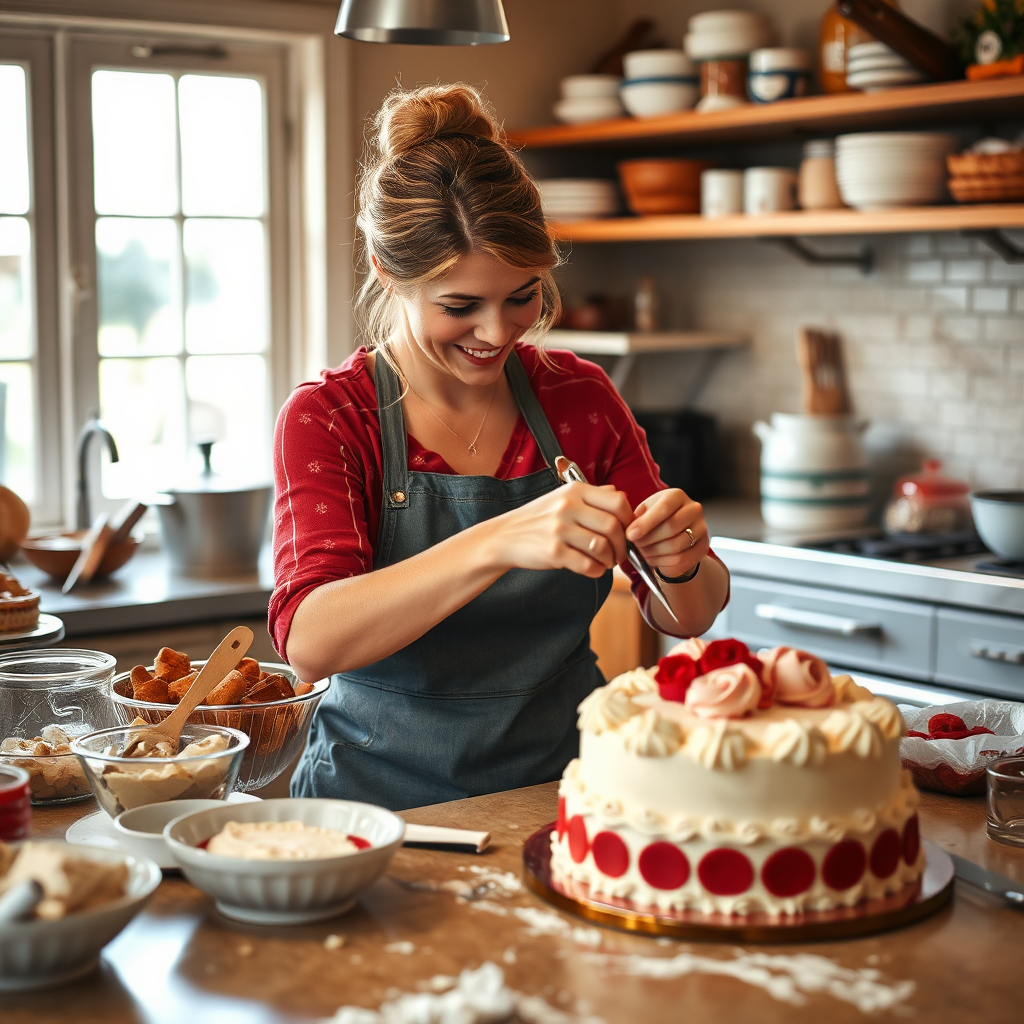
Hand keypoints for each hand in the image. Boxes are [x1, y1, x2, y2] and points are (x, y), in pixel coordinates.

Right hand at [484, 483, 633, 577]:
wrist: (504, 536)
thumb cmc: (538, 519)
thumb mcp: (562, 497)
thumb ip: (592, 496)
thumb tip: (619, 494)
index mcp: (574, 491)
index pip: (618, 502)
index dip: (629, 520)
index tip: (628, 532)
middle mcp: (567, 507)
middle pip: (613, 526)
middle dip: (623, 545)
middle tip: (620, 554)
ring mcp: (559, 530)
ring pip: (602, 547)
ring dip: (610, 560)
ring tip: (606, 562)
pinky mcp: (553, 552)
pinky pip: (587, 565)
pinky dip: (596, 570)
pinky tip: (593, 569)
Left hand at [625, 489, 708, 577]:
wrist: (674, 535)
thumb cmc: (656, 520)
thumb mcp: (645, 512)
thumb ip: (637, 517)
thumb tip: (629, 528)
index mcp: (677, 496)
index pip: (664, 508)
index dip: (645, 523)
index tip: (630, 535)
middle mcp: (693, 509)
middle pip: (671, 527)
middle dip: (648, 539)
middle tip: (635, 545)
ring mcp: (701, 528)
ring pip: (676, 545)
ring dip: (654, 552)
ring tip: (642, 552)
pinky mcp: (702, 547)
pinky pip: (681, 558)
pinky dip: (663, 562)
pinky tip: (652, 559)